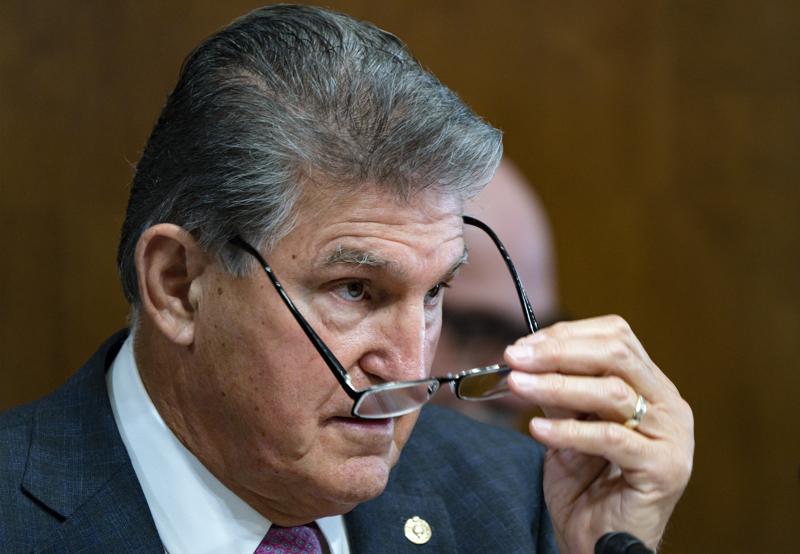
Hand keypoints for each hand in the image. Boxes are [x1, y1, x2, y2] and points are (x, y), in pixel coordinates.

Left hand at [505, 315, 693, 553]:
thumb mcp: (568, 426)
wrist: (602, 545)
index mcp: (651, 386)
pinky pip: (611, 438)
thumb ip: (559, 393)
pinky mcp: (663, 469)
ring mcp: (672, 436)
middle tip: (515, 357)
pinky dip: (569, 431)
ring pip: (613, 392)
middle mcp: (669, 405)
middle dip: (559, 351)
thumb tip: (526, 359)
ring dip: (556, 385)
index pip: (616, 338)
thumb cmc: (587, 486)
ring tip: (517, 386)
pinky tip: (537, 429)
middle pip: (617, 354)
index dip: (566, 334)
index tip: (523, 345)